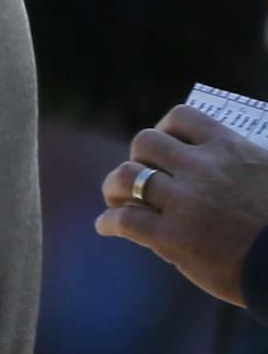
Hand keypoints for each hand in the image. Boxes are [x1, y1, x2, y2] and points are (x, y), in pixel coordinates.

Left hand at [96, 105, 267, 306]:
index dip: (165, 129)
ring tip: (116, 198)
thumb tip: (219, 158)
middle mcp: (202, 168)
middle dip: (137, 157)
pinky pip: (124, 219)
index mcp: (230, 148)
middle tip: (140, 175)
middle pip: (145, 142)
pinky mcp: (171, 236)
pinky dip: (109, 221)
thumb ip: (245, 162)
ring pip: (126, 176)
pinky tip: (107, 226)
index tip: (163, 146)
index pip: (182, 117)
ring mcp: (184, 201)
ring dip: (114, 186)